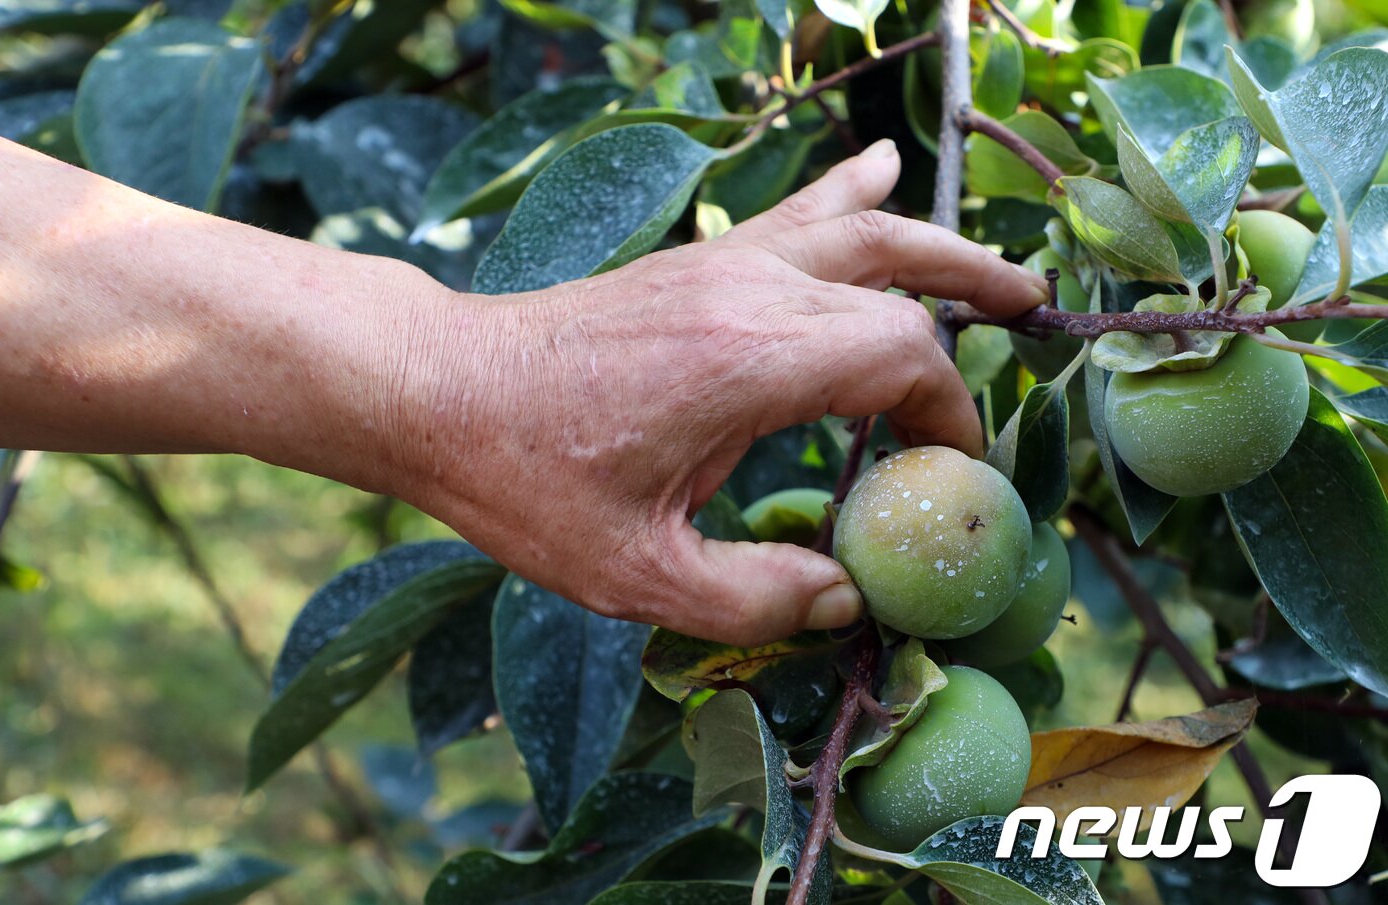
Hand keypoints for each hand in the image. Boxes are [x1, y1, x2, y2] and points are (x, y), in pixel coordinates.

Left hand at [386, 139, 1046, 645]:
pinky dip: (848, 198)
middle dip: (973, 303)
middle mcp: (748, 295)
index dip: (948, 414)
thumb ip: (751, 597)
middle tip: (1037, 318)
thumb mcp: (634, 574)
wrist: (435, 388)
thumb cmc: (523, 478)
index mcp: (749, 365)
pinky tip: (877, 167)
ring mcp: (720, 265)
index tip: (954, 469)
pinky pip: (795, 215)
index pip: (901, 361)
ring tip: (997, 263)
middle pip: (897, 282)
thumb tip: (845, 602)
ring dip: (933, 241)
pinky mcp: (694, 263)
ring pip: (857, 230)